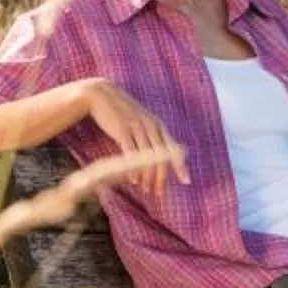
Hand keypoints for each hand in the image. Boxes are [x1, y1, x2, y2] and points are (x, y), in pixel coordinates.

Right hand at [81, 80, 188, 197]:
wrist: (101, 95)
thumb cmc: (121, 112)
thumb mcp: (141, 120)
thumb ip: (151, 135)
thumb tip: (157, 156)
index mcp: (158, 125)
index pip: (173, 149)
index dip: (180, 166)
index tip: (186, 182)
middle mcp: (150, 126)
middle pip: (161, 157)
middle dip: (161, 177)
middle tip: (158, 192)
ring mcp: (136, 127)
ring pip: (146, 158)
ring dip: (147, 177)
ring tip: (146, 189)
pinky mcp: (122, 129)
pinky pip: (130, 153)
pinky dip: (133, 168)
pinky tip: (134, 180)